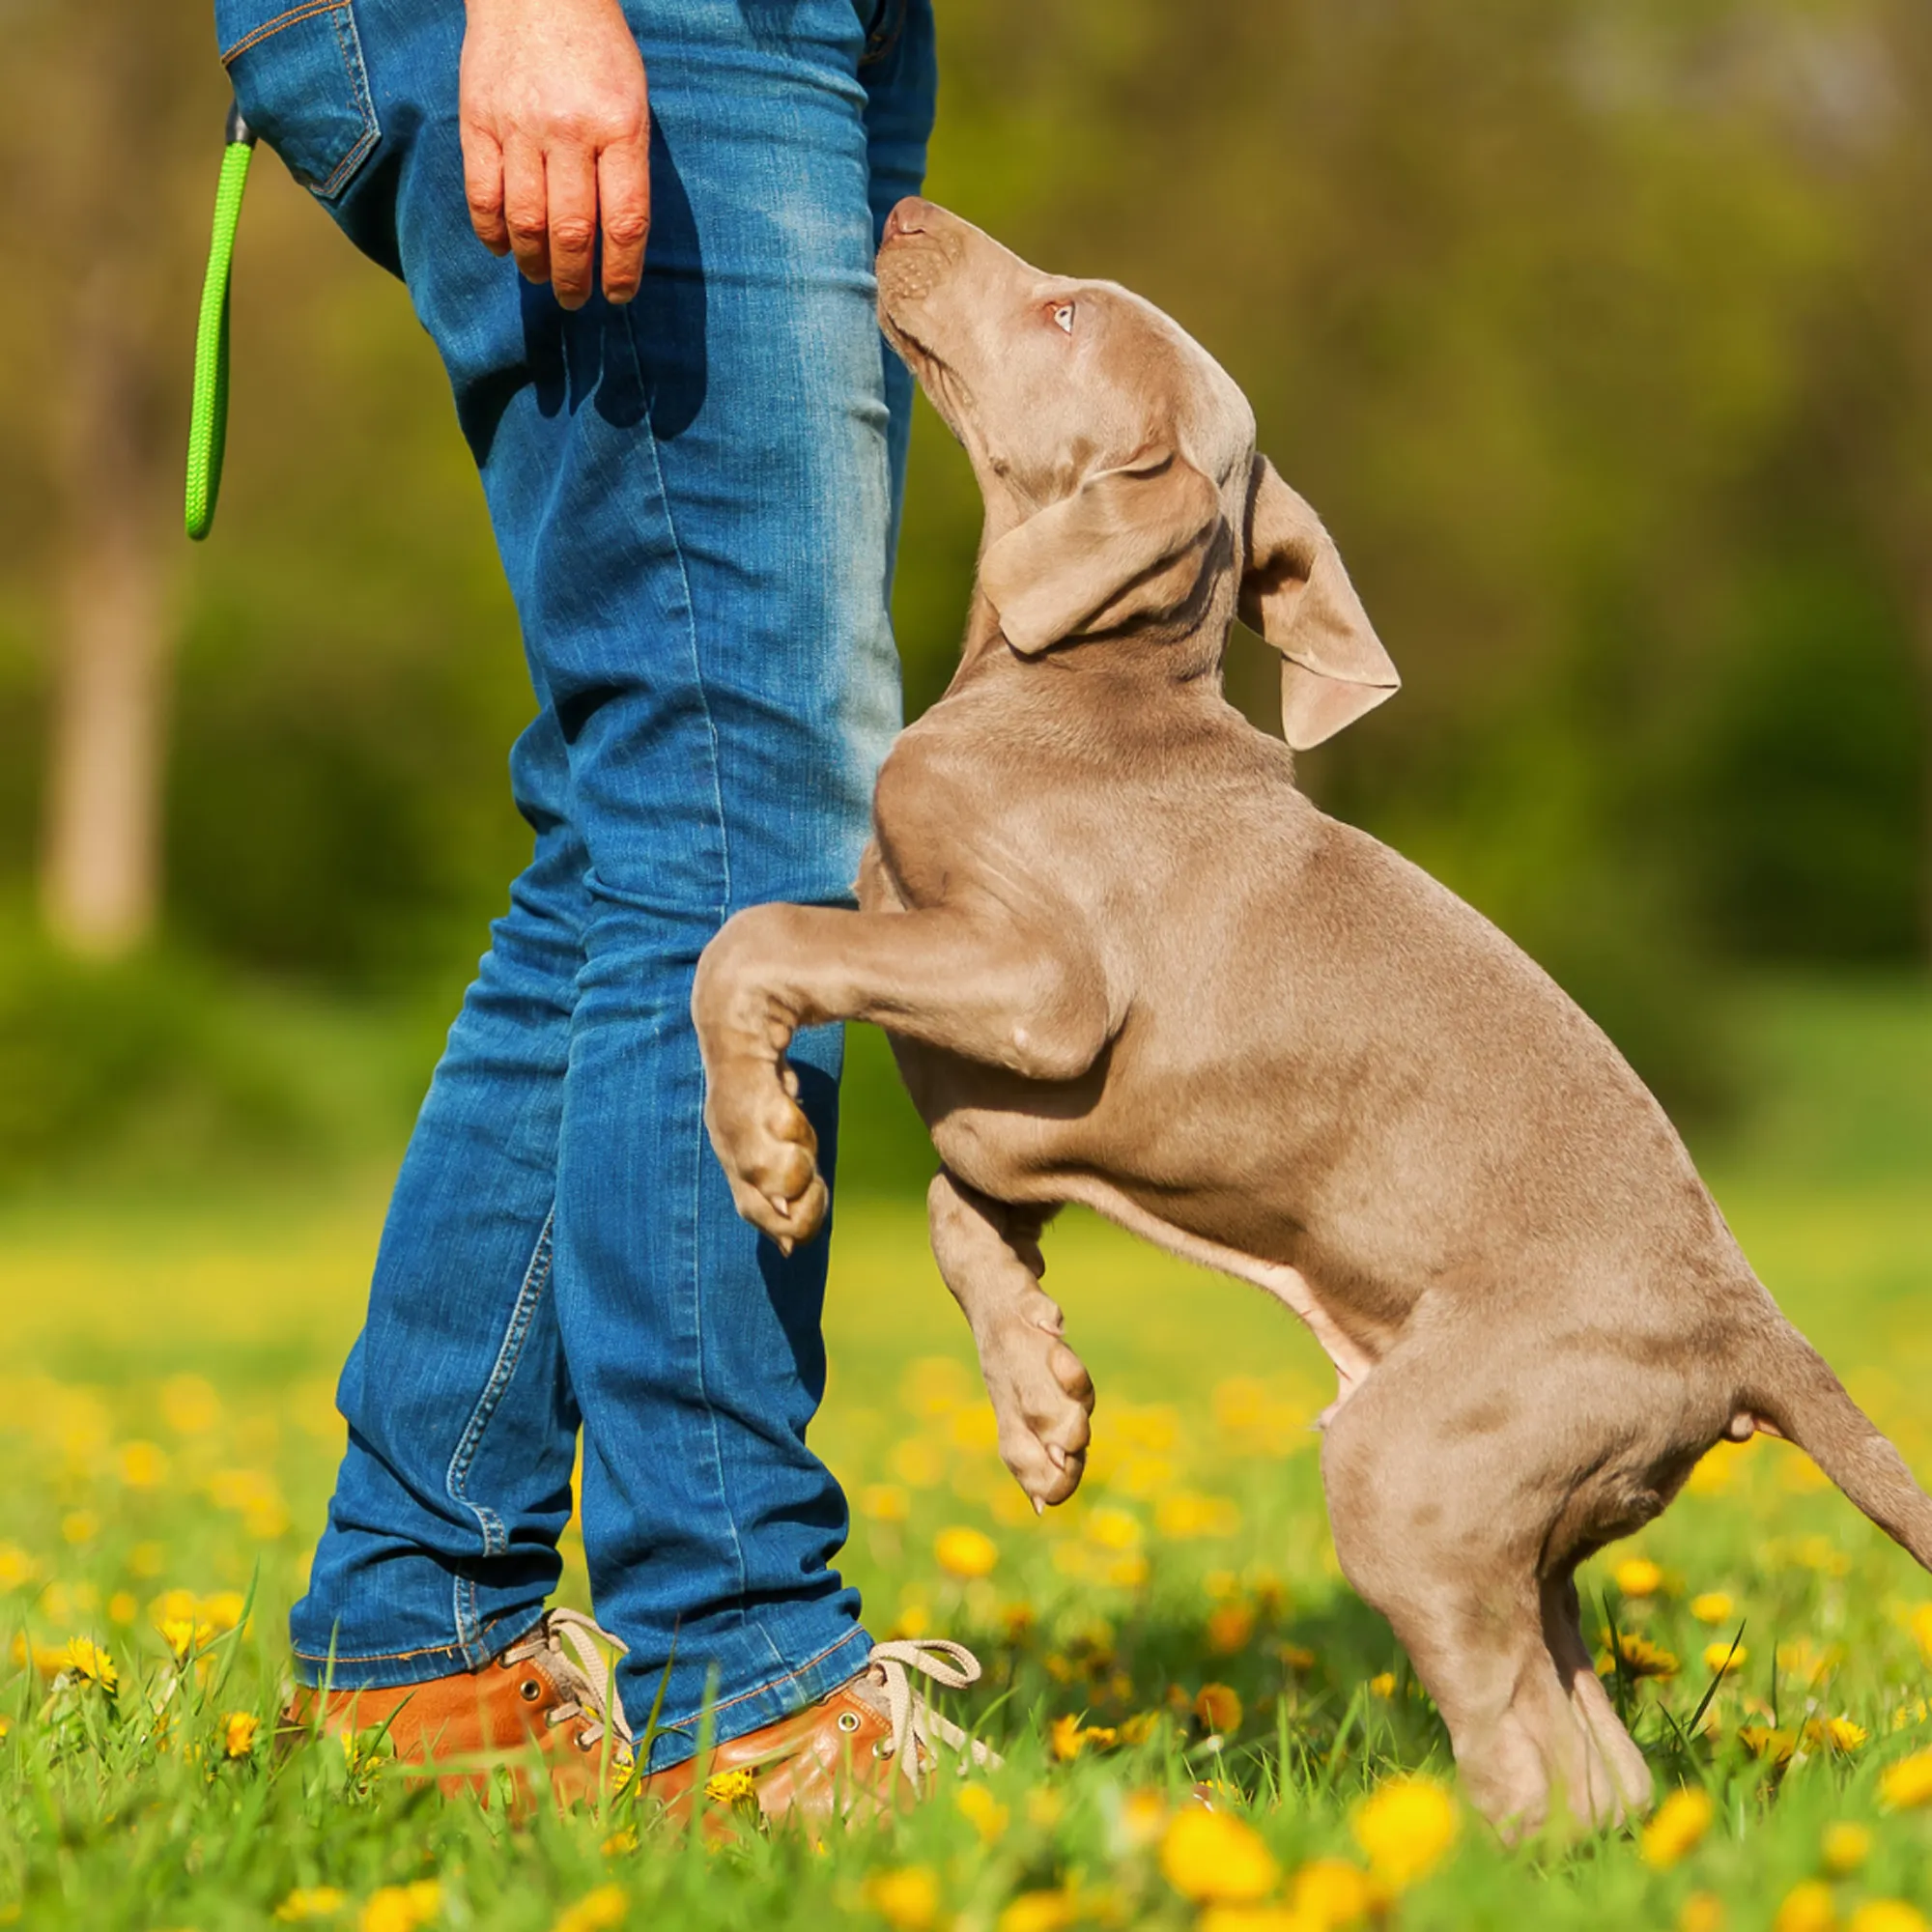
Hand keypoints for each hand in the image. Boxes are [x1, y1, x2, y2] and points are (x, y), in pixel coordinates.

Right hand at [459, 0, 649, 308]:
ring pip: (525, 221)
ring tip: (541, 277)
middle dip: (574, 279)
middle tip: (573, 299)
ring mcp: (519, 126)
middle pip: (571, 231)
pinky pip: (482, 194)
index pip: (625, 222)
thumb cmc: (596, 49)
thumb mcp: (633, 99)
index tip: (618, 296)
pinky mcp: (478, 120)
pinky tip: (503, 248)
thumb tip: (618, 238)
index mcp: (619, 126)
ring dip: (534, 263)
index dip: (622, 271)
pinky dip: (492, 232)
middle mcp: (569, 130)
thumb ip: (627, 163)